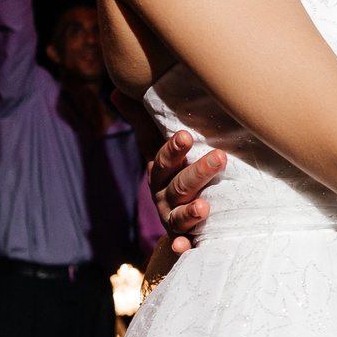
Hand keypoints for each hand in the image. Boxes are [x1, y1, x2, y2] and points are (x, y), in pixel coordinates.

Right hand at [147, 130, 223, 255]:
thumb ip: (143, 119)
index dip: (174, 149)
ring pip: (181, 215)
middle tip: (220, 157)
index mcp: (160, 172)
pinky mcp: (185, 238)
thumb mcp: (159, 143)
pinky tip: (186, 247)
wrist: (180, 209)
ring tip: (205, 207)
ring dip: (190, 213)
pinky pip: (182, 245)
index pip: (163, 158)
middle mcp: (164, 196)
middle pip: (179, 185)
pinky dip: (182, 247)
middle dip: (198, 172)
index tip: (187, 136)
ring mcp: (173, 219)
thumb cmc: (176, 167)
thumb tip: (116, 88)